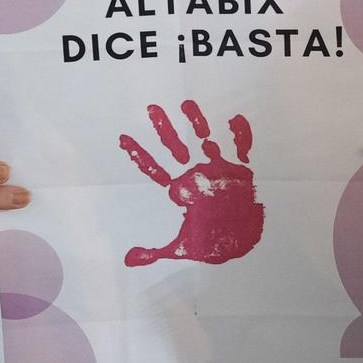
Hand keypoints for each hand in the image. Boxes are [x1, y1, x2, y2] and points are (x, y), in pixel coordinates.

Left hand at [120, 101, 262, 266]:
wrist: (239, 240)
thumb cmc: (211, 240)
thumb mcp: (181, 248)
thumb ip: (155, 252)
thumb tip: (129, 260)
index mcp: (181, 189)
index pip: (155, 169)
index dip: (140, 154)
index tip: (123, 138)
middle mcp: (196, 173)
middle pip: (176, 147)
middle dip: (165, 130)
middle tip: (151, 108)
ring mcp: (217, 169)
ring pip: (204, 140)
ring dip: (196, 123)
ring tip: (187, 103)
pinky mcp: (239, 170)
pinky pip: (239, 148)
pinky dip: (238, 134)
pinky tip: (233, 118)